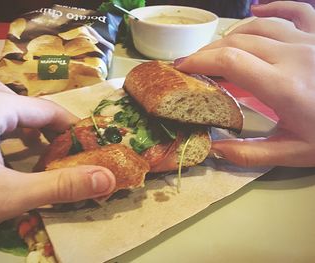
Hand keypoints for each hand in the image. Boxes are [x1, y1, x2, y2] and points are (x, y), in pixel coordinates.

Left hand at [0, 80, 115, 246]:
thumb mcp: (7, 196)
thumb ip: (60, 187)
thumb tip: (108, 179)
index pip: (48, 110)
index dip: (74, 129)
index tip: (92, 148)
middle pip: (26, 108)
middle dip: (50, 129)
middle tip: (65, 153)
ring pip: (6, 113)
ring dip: (29, 132)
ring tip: (44, 153)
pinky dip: (9, 138)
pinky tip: (11, 158)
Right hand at [174, 1, 314, 166]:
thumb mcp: (294, 153)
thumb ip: (250, 154)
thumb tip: (213, 149)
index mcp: (283, 86)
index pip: (230, 61)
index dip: (199, 61)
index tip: (181, 68)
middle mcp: (293, 56)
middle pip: (237, 42)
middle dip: (208, 52)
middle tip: (192, 65)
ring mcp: (309, 41)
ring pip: (259, 26)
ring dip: (230, 36)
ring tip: (216, 50)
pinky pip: (295, 10)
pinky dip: (271, 8)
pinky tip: (257, 11)